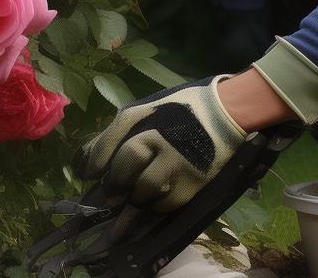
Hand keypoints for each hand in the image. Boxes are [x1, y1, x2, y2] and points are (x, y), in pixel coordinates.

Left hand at [79, 74, 249, 212]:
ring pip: (144, 192)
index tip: (90, 174)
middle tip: (110, 194)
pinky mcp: (194, 184)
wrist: (227, 113)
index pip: (113, 140)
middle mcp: (161, 139)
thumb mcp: (148, 109)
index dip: (97, 160)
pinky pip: (166, 206)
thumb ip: (120, 129)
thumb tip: (91, 158)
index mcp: (147, 116)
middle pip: (126, 169)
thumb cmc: (180, 108)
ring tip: (129, 203)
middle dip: (114, 184)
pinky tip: (151, 207)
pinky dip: (154, 209)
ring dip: (133, 200)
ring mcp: (178, 164)